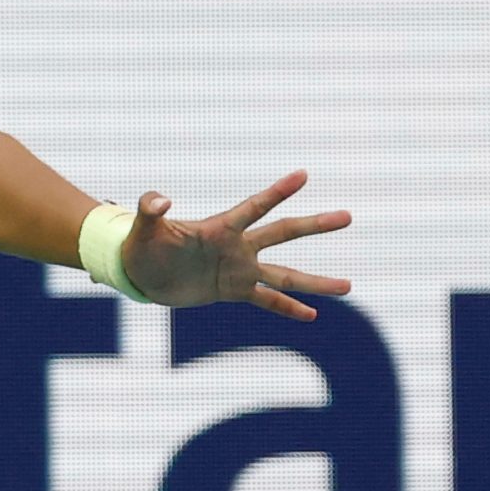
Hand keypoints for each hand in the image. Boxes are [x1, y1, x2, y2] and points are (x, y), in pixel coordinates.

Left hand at [121, 169, 352, 319]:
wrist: (141, 274)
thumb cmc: (142, 245)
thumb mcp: (143, 228)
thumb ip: (149, 209)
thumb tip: (160, 199)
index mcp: (220, 228)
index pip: (254, 207)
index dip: (277, 192)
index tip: (304, 175)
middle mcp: (237, 247)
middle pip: (282, 233)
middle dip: (314, 225)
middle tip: (347, 216)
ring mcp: (239, 270)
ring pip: (285, 275)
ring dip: (315, 281)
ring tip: (348, 286)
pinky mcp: (232, 291)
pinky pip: (267, 301)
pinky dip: (288, 308)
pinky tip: (313, 316)